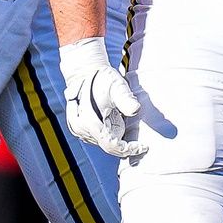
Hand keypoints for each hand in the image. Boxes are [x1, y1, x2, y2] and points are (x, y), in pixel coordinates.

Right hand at [59, 37, 146, 157]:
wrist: (85, 73)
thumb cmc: (102, 79)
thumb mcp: (117, 86)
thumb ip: (126, 99)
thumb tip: (136, 109)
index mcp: (89, 121)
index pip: (111, 145)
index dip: (128, 149)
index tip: (143, 146)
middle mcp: (81, 128)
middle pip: (107, 146)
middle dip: (124, 144)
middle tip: (140, 141)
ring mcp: (79, 129)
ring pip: (102, 142)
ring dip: (116, 138)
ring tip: (123, 122)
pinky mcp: (80, 128)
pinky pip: (98, 137)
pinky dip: (109, 134)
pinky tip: (115, 122)